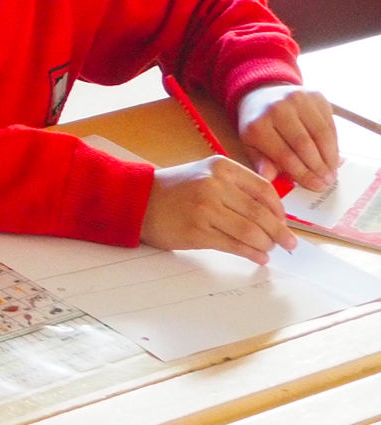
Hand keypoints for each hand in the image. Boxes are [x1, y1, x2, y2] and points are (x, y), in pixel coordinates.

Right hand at [140, 155, 294, 262]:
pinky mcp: (197, 232)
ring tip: (271, 250)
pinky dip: (251, 253)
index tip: (283, 221)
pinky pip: (233, 245)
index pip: (263, 190)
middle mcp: (214, 185)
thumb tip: (271, 213)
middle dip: (279, 232)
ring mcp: (205, 209)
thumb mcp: (205, 174)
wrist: (136, 200)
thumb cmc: (174, 189)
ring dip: (266, 245)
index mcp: (220, 167)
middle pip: (260, 213)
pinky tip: (258, 257)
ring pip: (250, 232)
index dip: (279, 209)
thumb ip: (236, 186)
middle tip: (289, 243)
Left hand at [236, 83, 339, 192]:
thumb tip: (269, 179)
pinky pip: (329, 123)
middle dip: (318, 168)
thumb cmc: (257, 124)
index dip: (303, 174)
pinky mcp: (315, 95)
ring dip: (330, 157)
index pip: (285, 156)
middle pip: (305, 145)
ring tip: (333, 172)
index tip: (316, 187)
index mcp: (257, 125)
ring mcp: (298, 99)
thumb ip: (261, 161)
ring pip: (321, 134)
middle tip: (327, 183)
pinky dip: (334, 142)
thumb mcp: (250, 144)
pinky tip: (333, 155)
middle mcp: (277, 109)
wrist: (261, 93)